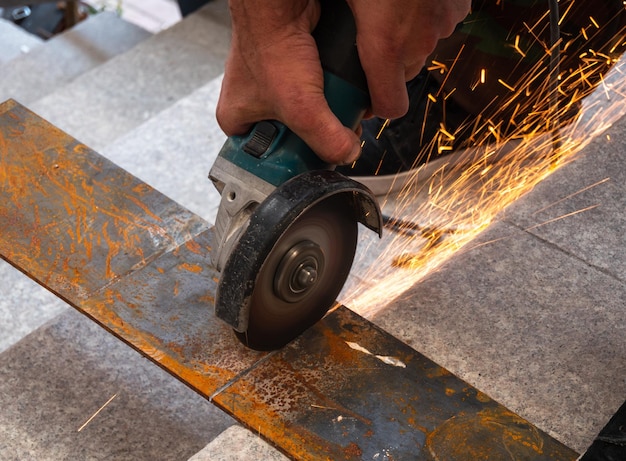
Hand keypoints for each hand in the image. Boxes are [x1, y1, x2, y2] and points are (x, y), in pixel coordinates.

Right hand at [217, 0, 361, 164]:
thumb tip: (348, 152)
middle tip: (326, 128)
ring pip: (308, 117)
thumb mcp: (300, 106)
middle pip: (292, 140)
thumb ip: (326, 138)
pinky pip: (316, 96)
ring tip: (330, 103)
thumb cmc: (271, 45)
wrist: (282, 6)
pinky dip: (328, 95)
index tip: (312, 162)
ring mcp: (275, 88)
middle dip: (314, 136)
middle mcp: (254, 106)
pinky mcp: (294, 73)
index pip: (263, 159)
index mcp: (237, 120)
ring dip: (324, 115)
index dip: (291, 162)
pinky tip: (333, 89)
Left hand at [347, 0, 470, 117]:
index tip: (367, 98)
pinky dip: (428, 16)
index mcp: (384, 46)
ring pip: (423, 46)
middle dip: (391, 63)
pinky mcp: (459, 8)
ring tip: (394, 8)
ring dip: (410, 35)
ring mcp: (443, 25)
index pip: (391, 106)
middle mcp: (419, 43)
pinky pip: (440, 24)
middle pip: (406, 74)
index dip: (380, 107)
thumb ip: (341, 28)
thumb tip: (325, 38)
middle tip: (373, 35)